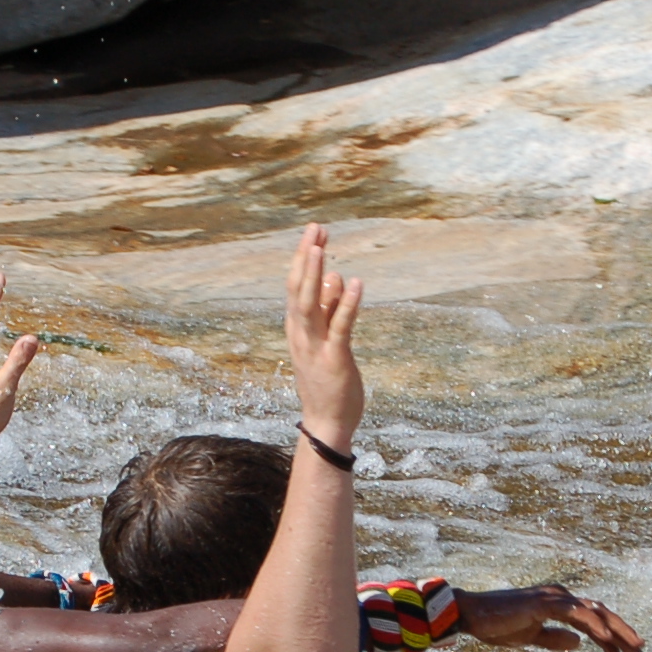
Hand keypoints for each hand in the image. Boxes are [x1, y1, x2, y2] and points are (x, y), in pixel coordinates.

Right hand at [284, 223, 363, 447]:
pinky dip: (347, 304)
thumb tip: (335, 277)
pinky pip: (340, 327)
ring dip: (316, 276)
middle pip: (298, 289)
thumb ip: (328, 311)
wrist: (326, 423)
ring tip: (322, 248)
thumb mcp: (324, 340)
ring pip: (311, 305)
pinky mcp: (335, 359)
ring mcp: (315, 347)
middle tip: (315, 229)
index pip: (296, 286)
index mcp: (297, 329)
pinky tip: (356, 283)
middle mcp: (301, 334)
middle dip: (306, 257)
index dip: (304, 259)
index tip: (314, 234)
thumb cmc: (326, 381)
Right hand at [455, 585, 649, 651]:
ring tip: (635, 651)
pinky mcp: (543, 603)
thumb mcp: (530, 638)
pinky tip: (608, 640)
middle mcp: (560, 596)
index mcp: (558, 604)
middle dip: (625, 635)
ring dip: (618, 633)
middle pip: (602, 614)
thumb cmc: (495, 625)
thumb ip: (554, 640)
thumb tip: (579, 645)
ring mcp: (553, 597)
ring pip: (596, 613)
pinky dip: (595, 626)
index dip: (613, 638)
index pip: (594, 619)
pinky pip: (576, 614)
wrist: (469, 614)